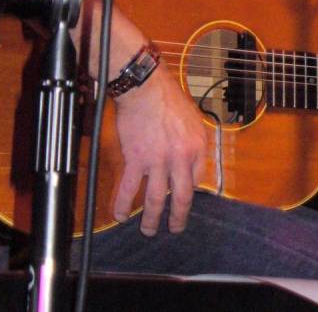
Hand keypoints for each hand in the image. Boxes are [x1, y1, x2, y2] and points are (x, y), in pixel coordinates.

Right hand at [113, 61, 207, 234]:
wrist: (145, 87)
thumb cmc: (168, 97)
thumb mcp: (192, 118)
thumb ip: (192, 141)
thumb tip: (190, 159)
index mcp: (197, 147)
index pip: (197, 179)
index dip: (189, 191)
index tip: (184, 199)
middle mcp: (180, 158)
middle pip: (181, 197)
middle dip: (178, 218)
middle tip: (175, 228)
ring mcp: (158, 161)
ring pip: (155, 199)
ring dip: (151, 219)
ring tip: (149, 230)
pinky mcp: (136, 160)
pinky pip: (129, 189)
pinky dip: (123, 205)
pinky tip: (120, 215)